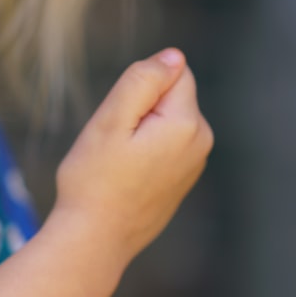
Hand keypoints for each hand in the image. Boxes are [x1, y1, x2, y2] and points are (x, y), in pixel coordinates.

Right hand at [52, 48, 213, 265]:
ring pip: (166, 122)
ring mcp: (194, 165)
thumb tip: (174, 56)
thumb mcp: (109, 120)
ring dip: (141, 132)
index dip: (138, 88)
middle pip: (171, 96)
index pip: (172, 72)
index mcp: (187, 124)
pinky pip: (165, 147)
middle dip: (141, 109)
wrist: (95, 240)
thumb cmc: (94, 180)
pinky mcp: (182, 180)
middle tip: (114, 144)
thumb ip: (143, 80)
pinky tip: (126, 179)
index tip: (119, 121)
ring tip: (118, 164)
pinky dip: (145, 154)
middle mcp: (201, 143)